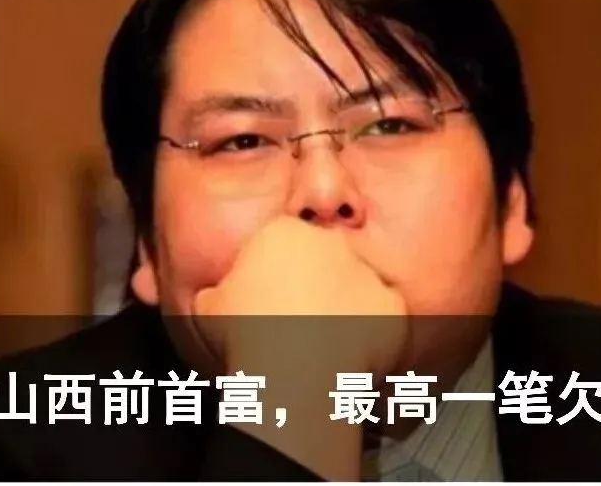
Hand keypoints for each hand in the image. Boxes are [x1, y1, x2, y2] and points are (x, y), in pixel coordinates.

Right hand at [191, 217, 407, 480]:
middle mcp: (330, 243)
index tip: (269, 302)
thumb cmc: (245, 335)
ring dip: (343, 310)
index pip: (283, 244)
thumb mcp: (209, 308)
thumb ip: (219, 294)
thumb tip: (215, 299)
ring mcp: (366, 271)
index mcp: (283, 233)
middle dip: (314, 286)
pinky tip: (350, 355)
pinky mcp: (391, 304)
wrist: (294, 367)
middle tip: (297, 323)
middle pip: (324, 260)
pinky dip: (372, 334)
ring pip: (355, 288)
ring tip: (323, 345)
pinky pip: (383, 317)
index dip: (275, 274)